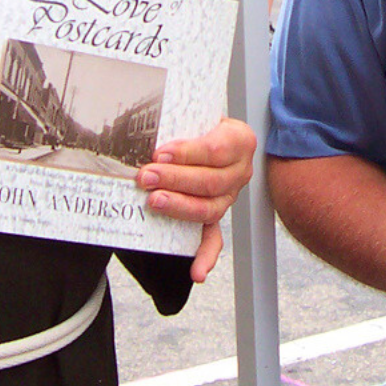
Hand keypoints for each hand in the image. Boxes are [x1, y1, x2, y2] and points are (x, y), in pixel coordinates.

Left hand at [136, 117, 255, 281]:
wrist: (214, 133)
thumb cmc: (200, 122)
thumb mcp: (196, 113)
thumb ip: (179, 120)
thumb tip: (145, 125)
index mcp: (239, 140)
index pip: (215, 150)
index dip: (187, 153)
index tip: (160, 152)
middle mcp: (240, 170)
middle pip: (210, 181)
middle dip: (174, 179)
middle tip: (146, 176)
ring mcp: (230, 196)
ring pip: (209, 208)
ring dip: (179, 207)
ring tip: (153, 201)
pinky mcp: (217, 215)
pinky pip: (214, 239)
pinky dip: (206, 256)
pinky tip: (197, 272)